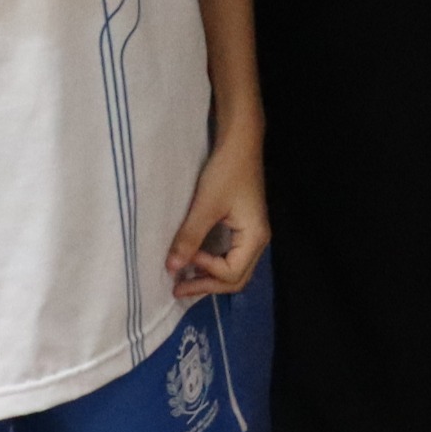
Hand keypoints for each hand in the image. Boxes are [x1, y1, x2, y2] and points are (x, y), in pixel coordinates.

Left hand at [165, 133, 267, 297]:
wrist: (240, 143)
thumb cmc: (226, 172)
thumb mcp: (205, 205)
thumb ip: (190, 238)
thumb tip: (172, 269)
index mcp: (254, 237)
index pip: (231, 273)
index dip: (206, 271)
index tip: (185, 258)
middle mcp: (259, 241)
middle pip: (237, 278)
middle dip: (208, 286)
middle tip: (178, 288)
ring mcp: (253, 234)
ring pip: (235, 270)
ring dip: (211, 278)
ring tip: (185, 280)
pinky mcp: (245, 227)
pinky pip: (232, 257)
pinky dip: (214, 265)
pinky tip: (197, 262)